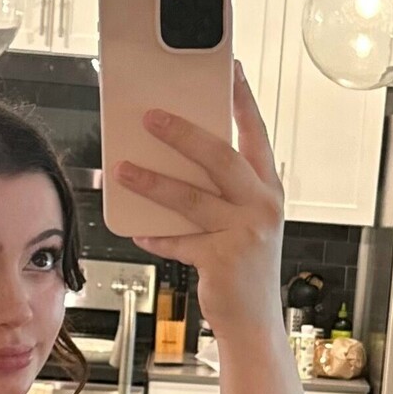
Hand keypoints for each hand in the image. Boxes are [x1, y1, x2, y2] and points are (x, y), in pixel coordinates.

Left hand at [115, 61, 284, 334]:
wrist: (255, 322)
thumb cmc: (244, 268)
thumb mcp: (243, 222)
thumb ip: (221, 192)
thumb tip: (174, 158)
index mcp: (269, 190)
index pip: (256, 134)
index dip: (242, 100)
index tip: (229, 71)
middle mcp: (263, 207)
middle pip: (220, 157)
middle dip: (183, 134)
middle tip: (150, 116)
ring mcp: (245, 233)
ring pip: (192, 197)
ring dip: (153, 182)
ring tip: (124, 169)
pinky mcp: (223, 260)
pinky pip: (179, 240)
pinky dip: (156, 235)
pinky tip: (137, 228)